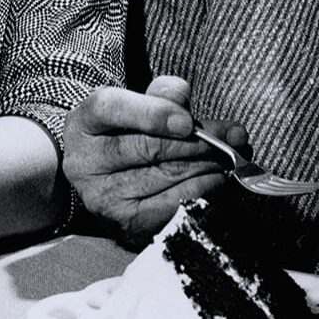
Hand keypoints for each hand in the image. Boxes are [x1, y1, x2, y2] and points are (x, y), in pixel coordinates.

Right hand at [62, 76, 249, 244]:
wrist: (109, 180)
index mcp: (84, 123)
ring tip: (231, 157)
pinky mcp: (126, 224)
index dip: (152, 113)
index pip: (111, 108)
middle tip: (234, 137)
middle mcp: (85, 163)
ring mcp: (103, 198)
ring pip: (166, 176)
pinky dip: (203, 191)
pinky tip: (218, 180)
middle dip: (199, 141)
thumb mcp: (138, 105)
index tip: (188, 122)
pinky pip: (174, 205)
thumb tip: (183, 97)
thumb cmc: (129, 135)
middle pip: (148, 147)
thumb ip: (161, 94)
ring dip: (208, 165)